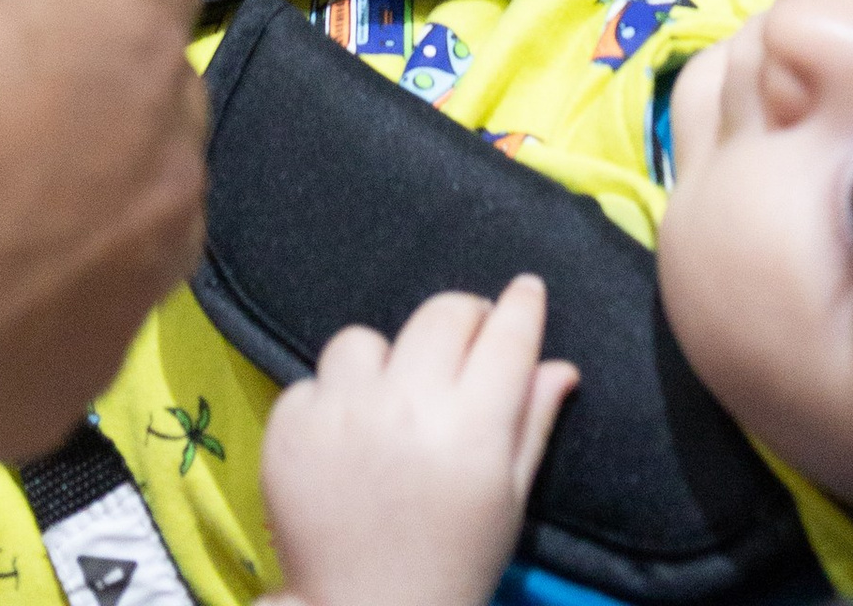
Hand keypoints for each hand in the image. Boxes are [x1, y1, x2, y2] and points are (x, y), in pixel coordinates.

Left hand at [261, 277, 575, 605]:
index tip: (526, 290)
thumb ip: (531, 424)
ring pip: (367, 339)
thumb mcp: (507, 501)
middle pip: (442, 314)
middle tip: (466, 346)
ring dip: (385, 362)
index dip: (522, 306)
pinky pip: (315, 379)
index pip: (507, 335)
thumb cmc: (451, 562)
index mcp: (472, 429)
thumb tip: (561, 364)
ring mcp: (342, 413)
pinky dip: (331, 402)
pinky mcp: (290, 428)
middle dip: (463, 320)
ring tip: (390, 404)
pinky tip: (345, 442)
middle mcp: (407, 407)